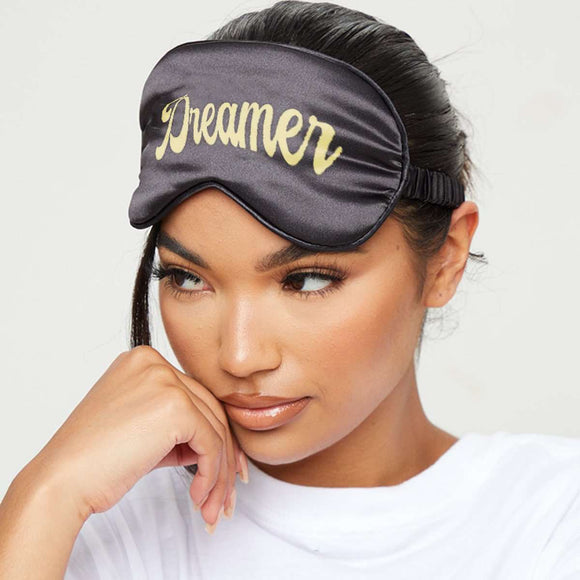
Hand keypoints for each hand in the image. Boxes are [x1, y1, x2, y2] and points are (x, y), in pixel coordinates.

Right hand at [25, 345, 245, 530]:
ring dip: (219, 472)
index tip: (223, 466)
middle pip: (209, 410)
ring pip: (215, 428)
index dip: (212, 433)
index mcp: (143, 360)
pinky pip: (211, 444)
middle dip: (223, 456)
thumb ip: (177, 424)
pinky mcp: (175, 407)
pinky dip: (212, 474)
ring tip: (212, 505)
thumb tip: (215, 441)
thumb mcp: (141, 428)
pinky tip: (198, 498)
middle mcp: (155, 363)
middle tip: (224, 493)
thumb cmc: (93, 460)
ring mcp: (165, 381)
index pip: (194, 396)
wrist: (61, 480)